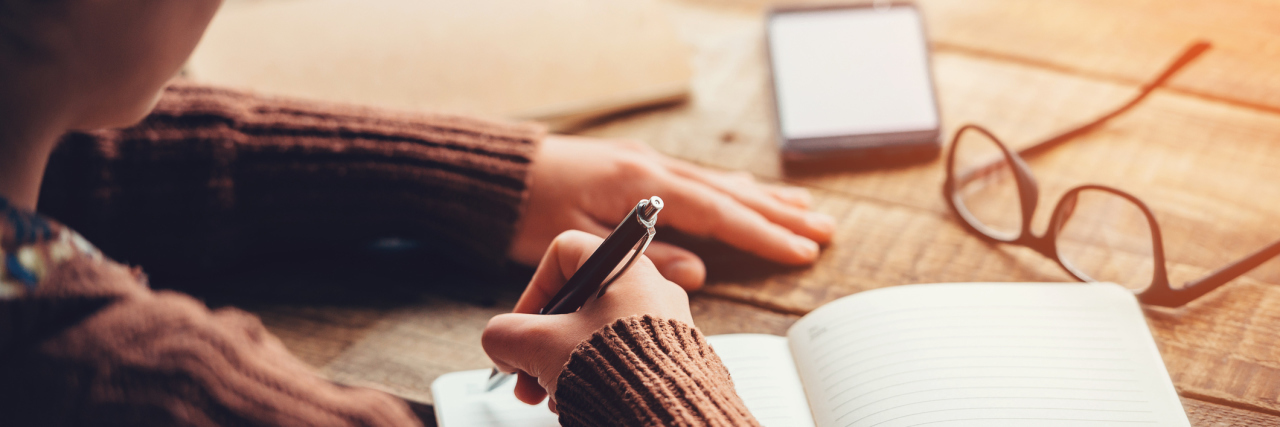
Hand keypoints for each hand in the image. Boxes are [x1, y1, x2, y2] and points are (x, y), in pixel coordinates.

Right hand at [483, 231, 692, 410]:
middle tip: (525, 376)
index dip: (535, 288)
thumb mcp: (542, 347)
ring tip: (551, 398)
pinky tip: (580, 403)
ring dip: (561, 364)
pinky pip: (620, 357)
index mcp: (625, 270)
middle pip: (577, 302)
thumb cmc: (620, 373)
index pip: (565, 252)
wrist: (670, 418)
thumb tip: (500, 342)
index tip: (522, 326)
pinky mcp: (671, 357)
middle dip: (541, 343)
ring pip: (595, 334)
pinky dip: (593, 376)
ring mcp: (664, 325)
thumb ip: (506, 334)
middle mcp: (651, 289)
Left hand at [508, 135, 835, 289]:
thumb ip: (641, 259)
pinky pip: (700, 179)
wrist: (499, 175)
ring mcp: (648, 165)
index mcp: (641, 187)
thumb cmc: (529, 210)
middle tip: (824, 229)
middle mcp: (652, 169)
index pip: (718, 212)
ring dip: (764, 198)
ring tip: (805, 209)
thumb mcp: (579, 241)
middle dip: (779, 214)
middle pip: (730, 193)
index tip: (801, 249)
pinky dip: (733, 189)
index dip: (762, 233)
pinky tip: (748, 192)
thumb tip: (697, 272)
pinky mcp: (639, 169)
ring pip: (720, 183)